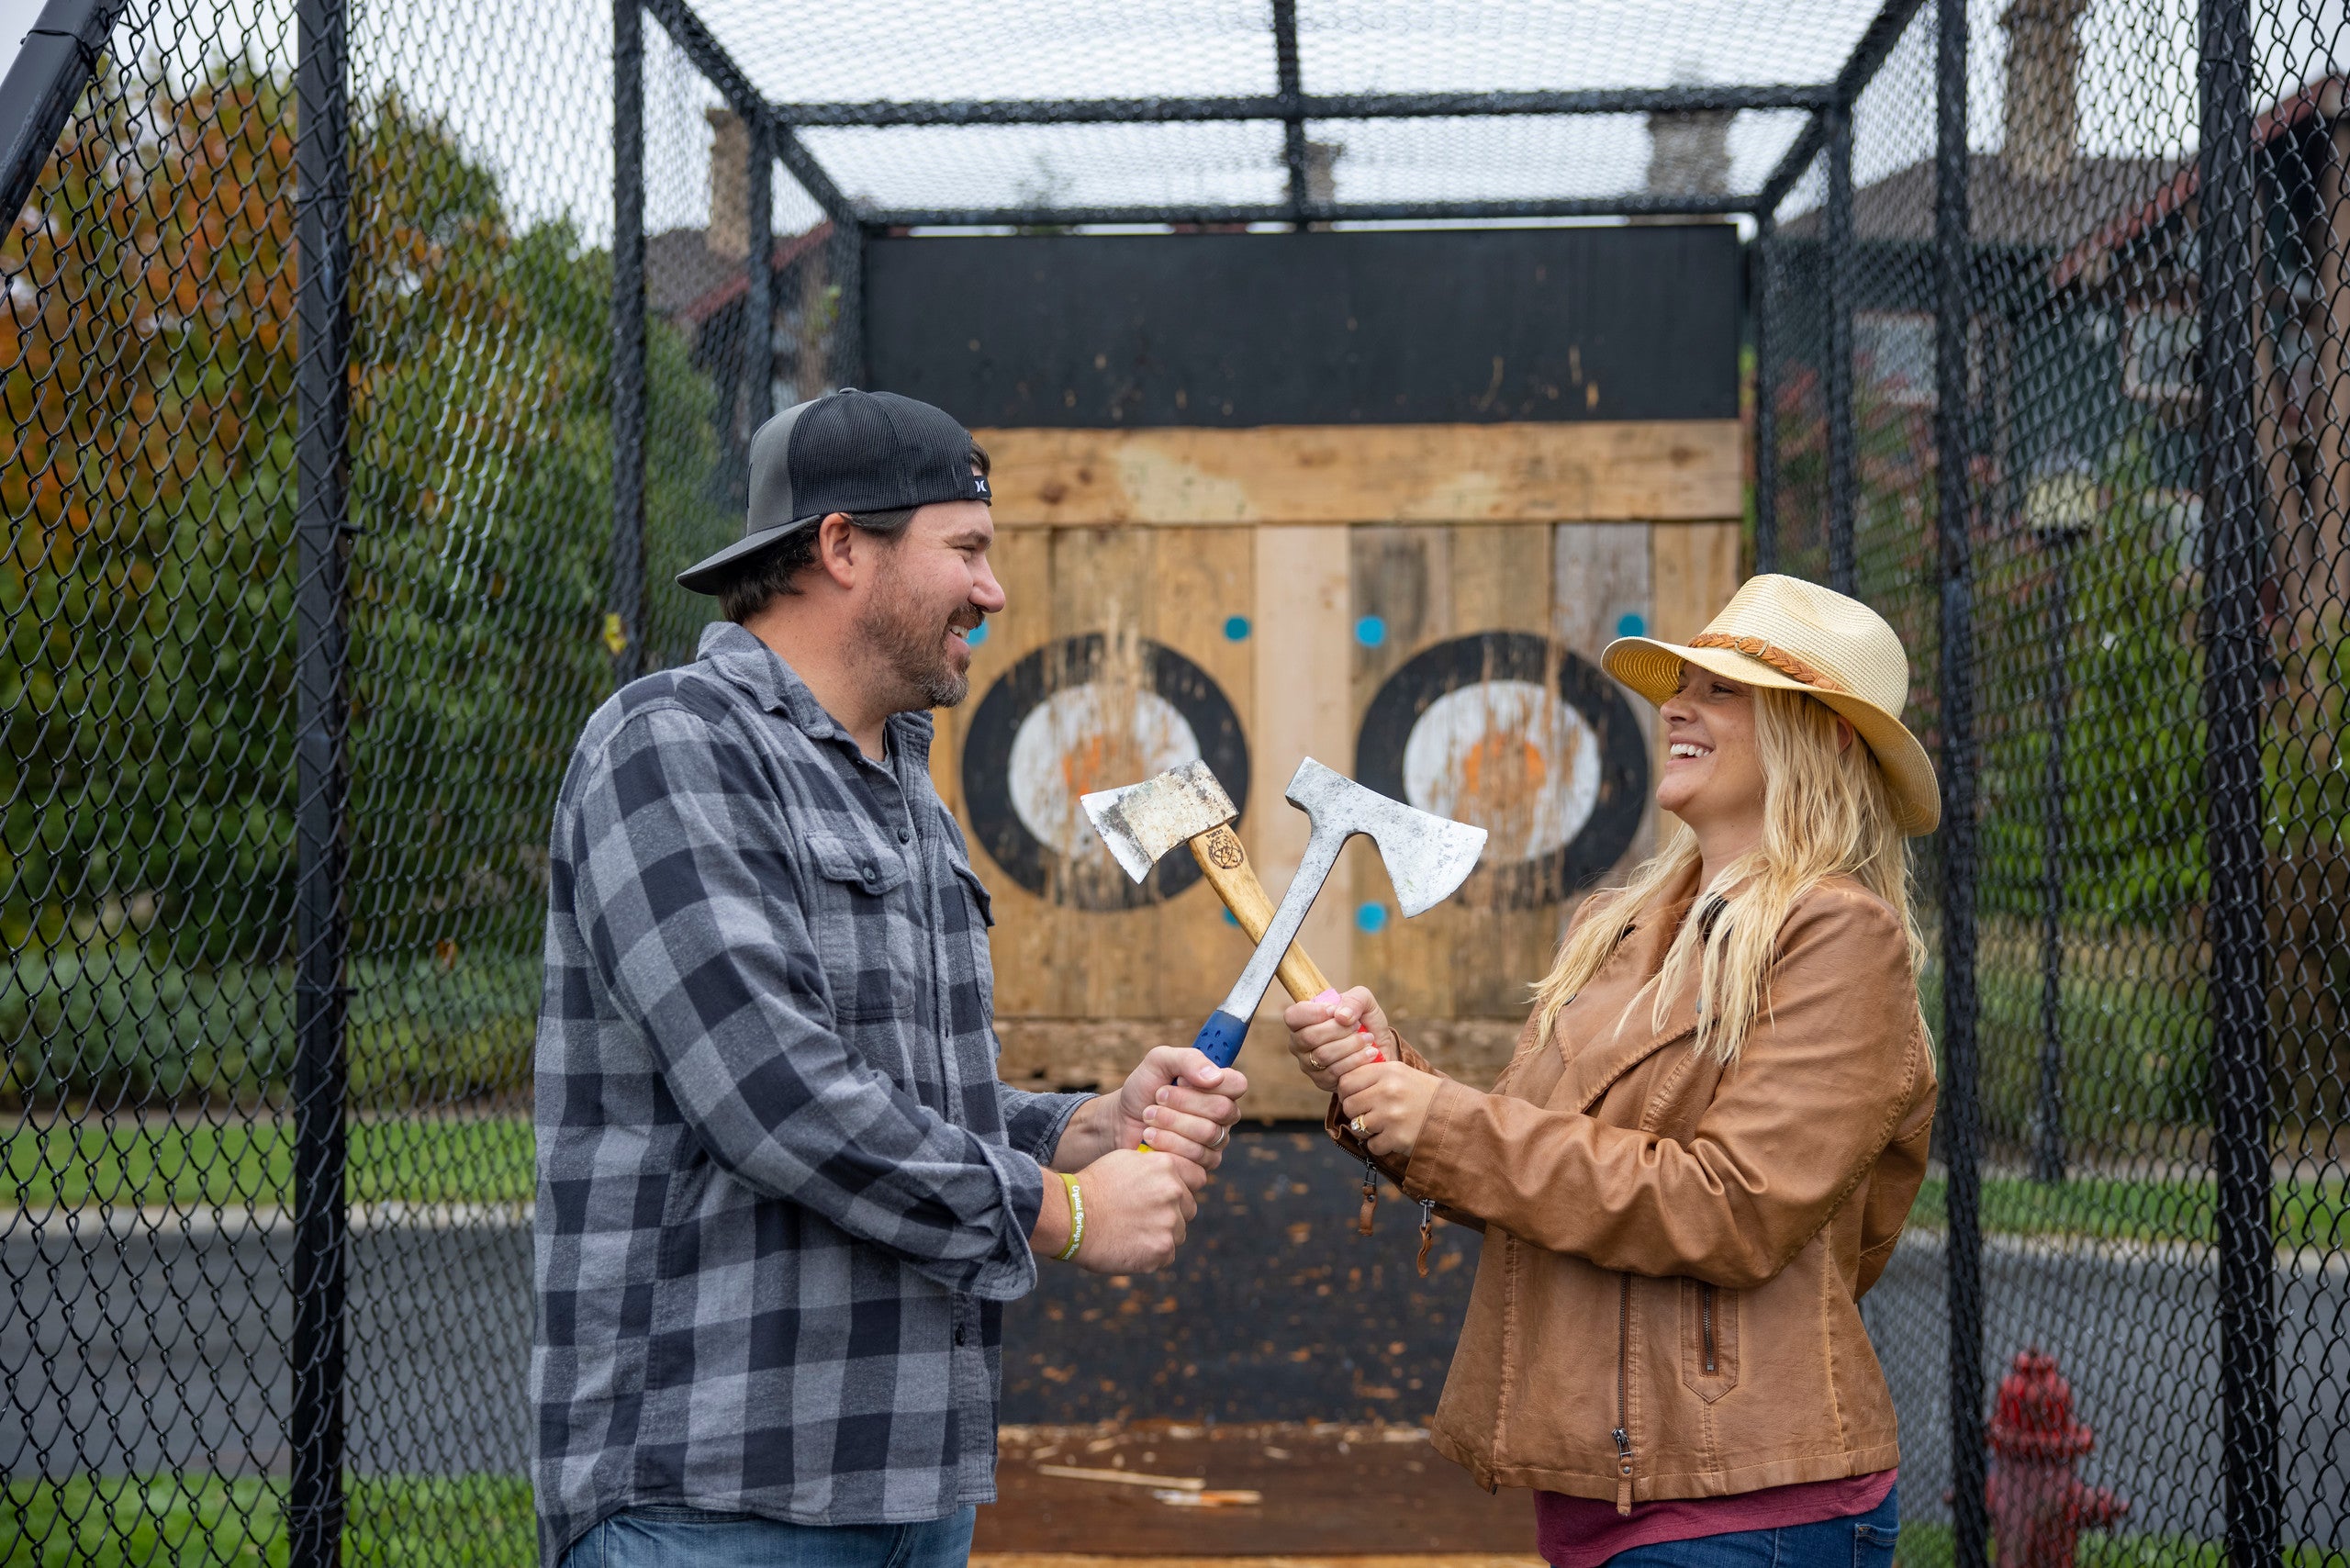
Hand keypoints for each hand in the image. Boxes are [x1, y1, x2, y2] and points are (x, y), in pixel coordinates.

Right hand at [1069, 1147, 1205, 1272]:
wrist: (1070, 1216)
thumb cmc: (1093, 1187)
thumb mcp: (1127, 1160)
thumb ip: (1155, 1167)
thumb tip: (1173, 1174)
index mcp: (1167, 1167)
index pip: (1197, 1179)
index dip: (1183, 1188)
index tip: (1169, 1196)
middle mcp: (1173, 1193)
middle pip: (1188, 1209)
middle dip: (1172, 1214)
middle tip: (1142, 1218)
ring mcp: (1169, 1223)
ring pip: (1178, 1234)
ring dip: (1161, 1235)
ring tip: (1131, 1233)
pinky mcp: (1162, 1249)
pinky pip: (1166, 1255)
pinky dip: (1151, 1255)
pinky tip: (1129, 1246)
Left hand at [1113, 1046, 1246, 1169]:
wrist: (1120, 1120)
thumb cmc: (1143, 1088)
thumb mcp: (1159, 1061)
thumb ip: (1188, 1059)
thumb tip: (1215, 1076)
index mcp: (1219, 1087)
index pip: (1237, 1084)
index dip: (1210, 1083)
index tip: (1181, 1080)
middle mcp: (1223, 1116)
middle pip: (1222, 1109)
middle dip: (1182, 1102)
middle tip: (1157, 1097)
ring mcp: (1215, 1142)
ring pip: (1207, 1133)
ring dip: (1170, 1122)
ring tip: (1148, 1116)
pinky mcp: (1202, 1165)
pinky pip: (1195, 1156)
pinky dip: (1167, 1143)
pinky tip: (1150, 1136)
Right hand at [1283, 986, 1390, 1093]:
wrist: (1379, 1047)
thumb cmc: (1365, 1021)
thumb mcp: (1364, 1001)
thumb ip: (1354, 1000)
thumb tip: (1341, 1016)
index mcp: (1302, 1020)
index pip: (1293, 1016)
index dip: (1313, 1013)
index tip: (1335, 1010)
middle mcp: (1299, 1043)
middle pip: (1309, 1036)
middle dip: (1338, 1030)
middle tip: (1357, 1026)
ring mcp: (1308, 1064)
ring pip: (1323, 1055)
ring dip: (1350, 1045)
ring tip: (1368, 1039)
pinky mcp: (1322, 1081)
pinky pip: (1335, 1072)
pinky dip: (1356, 1061)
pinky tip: (1370, 1053)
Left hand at [1335, 1058, 1440, 1159]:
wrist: (1456, 1116)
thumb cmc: (1425, 1095)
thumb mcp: (1402, 1074)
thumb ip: (1375, 1074)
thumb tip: (1343, 1084)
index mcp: (1388, 1071)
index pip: (1346, 1081)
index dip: (1347, 1092)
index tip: (1357, 1098)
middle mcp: (1388, 1090)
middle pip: (1349, 1105)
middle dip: (1356, 1113)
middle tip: (1370, 1115)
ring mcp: (1392, 1115)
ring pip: (1358, 1126)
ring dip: (1367, 1131)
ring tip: (1384, 1126)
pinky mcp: (1397, 1137)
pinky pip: (1372, 1145)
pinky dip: (1380, 1145)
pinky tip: (1393, 1138)